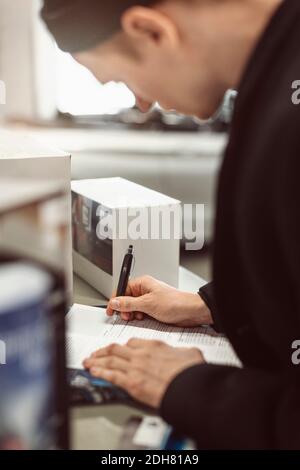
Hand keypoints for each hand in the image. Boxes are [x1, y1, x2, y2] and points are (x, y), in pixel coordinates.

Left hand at [83, 339, 204, 407]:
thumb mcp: (190, 353)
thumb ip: (181, 352)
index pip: (132, 342)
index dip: (123, 346)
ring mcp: (135, 368)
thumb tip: (184, 353)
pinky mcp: (132, 383)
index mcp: (154, 345)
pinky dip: (100, 372)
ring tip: (89, 362)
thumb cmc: (190, 371)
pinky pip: (111, 375)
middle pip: (116, 349)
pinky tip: (94, 372)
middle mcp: (141, 354)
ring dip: (97, 360)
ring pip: (110, 360)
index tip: (119, 349)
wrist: (190, 386)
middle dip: (103, 351)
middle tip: (96, 354)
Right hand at [107, 275, 211, 326]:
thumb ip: (128, 303)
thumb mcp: (147, 304)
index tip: (110, 310)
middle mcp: (145, 290)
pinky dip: (140, 317)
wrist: (191, 311)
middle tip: (126, 316)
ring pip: (133, 307)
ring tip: (137, 318)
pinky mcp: (154, 308)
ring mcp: (150, 299)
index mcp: (142, 283)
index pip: (122, 289)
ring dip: (132, 314)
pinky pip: (141, 312)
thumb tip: (114, 302)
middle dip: (124, 309)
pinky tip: (143, 320)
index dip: (115, 300)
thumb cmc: (175, 302)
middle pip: (126, 299)